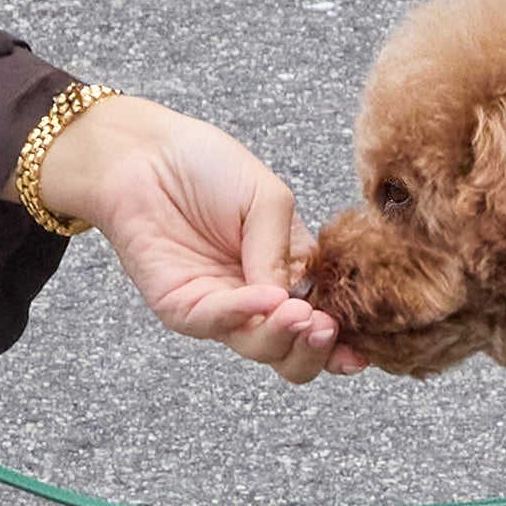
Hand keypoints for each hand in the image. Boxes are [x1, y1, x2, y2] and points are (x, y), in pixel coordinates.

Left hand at [33, 96, 360, 381]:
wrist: (143, 153)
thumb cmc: (205, 166)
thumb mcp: (267, 199)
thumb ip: (285, 252)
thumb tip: (299, 306)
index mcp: (288, 274)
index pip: (322, 320)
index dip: (344, 339)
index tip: (362, 347)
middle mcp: (257, 299)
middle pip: (292, 352)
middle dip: (316, 351)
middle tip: (326, 329)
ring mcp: (219, 308)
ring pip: (259, 348)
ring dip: (284, 337)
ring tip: (301, 315)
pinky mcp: (182, 307)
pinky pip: (216, 323)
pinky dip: (243, 315)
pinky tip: (265, 299)